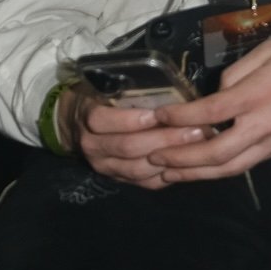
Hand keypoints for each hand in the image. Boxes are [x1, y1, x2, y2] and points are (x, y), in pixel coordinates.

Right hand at [69, 84, 214, 188]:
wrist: (74, 125)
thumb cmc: (97, 98)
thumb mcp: (104, 86)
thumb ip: (127, 89)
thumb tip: (170, 86)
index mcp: (88, 119)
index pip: (105, 121)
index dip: (132, 119)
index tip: (159, 114)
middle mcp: (93, 147)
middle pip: (128, 147)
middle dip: (163, 139)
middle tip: (195, 130)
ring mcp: (105, 167)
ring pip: (138, 169)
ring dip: (169, 158)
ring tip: (196, 146)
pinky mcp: (118, 179)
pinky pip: (145, 183)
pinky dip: (167, 175)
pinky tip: (186, 164)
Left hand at [142, 36, 270, 181]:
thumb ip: (241, 70)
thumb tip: (216, 92)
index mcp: (265, 91)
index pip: (215, 111)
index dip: (183, 118)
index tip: (160, 116)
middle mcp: (268, 122)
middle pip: (218, 152)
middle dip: (182, 159)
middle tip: (153, 157)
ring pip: (230, 167)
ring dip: (195, 173)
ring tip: (166, 173)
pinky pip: (244, 164)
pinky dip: (217, 170)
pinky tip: (197, 170)